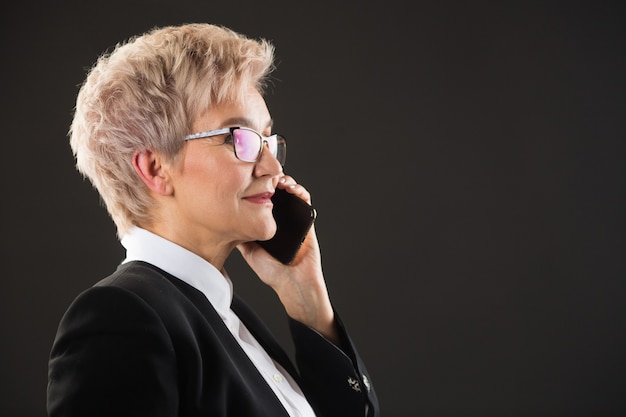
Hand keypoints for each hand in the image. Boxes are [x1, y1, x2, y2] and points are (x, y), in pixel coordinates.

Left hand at [237, 176, 338, 343]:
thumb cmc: (273, 271)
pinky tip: (291, 189)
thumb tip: (223, 223)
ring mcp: (294, 218)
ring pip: (291, 192)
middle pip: (276, 192)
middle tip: (263, 174)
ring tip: (278, 179)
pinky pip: (305, 201)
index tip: (249, 179)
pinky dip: (300, 191)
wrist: (293, 283)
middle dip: (270, 179)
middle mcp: (280, 218)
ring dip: (285, 182)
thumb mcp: (249, 251)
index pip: (262, 199)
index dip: (257, 187)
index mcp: (267, 223)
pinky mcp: (307, 220)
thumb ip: (240, 236)